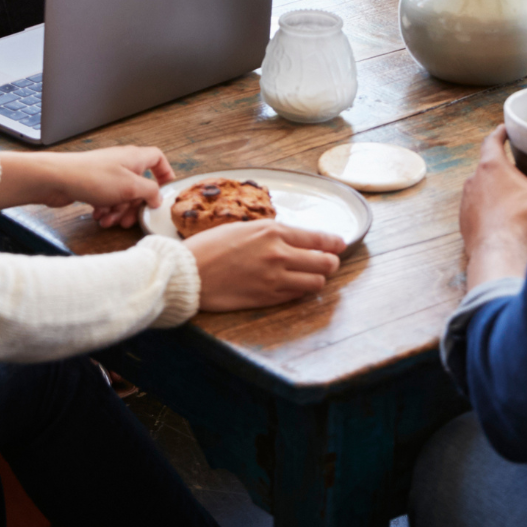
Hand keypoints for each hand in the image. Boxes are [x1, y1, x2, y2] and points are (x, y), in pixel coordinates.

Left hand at [0, 146, 174, 228]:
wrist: (57, 179)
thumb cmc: (92, 177)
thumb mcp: (130, 187)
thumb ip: (150, 192)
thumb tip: (158, 198)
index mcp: (135, 158)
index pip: (158, 159)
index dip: (164, 173)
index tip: (165, 189)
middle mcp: (122, 163)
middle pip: (139, 185)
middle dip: (135, 205)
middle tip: (130, 219)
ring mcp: (107, 173)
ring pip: (122, 195)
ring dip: (118, 211)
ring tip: (109, 221)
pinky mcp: (93, 184)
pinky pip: (107, 198)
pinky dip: (106, 209)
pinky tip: (98, 216)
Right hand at [189, 219, 345, 310]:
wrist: (187, 272)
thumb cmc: (210, 246)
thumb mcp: (243, 227)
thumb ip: (271, 233)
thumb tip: (292, 239)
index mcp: (273, 231)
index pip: (319, 238)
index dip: (334, 243)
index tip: (339, 245)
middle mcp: (279, 254)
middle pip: (325, 262)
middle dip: (330, 263)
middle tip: (327, 263)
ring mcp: (274, 278)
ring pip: (316, 282)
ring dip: (317, 280)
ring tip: (310, 277)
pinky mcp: (266, 298)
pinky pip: (296, 296)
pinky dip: (299, 292)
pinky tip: (293, 288)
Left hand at [460, 126, 526, 286]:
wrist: (500, 255)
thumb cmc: (523, 222)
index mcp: (492, 167)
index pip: (492, 141)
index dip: (500, 133)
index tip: (505, 129)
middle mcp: (474, 181)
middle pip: (487, 166)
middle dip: (502, 167)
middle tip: (517, 168)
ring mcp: (467, 203)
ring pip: (482, 190)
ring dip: (495, 191)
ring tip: (512, 198)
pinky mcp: (465, 224)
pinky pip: (478, 211)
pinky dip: (489, 212)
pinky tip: (504, 221)